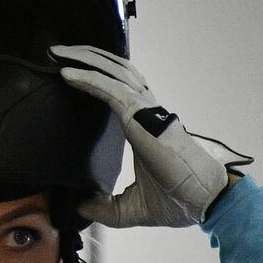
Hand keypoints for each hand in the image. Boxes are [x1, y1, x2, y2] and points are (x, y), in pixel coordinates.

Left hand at [50, 44, 252, 227]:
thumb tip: (79, 207)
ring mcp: (146, 110)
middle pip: (115, 71)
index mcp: (144, 126)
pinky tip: (69, 74)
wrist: (204, 201)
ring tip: (59, 54)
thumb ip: (104, 207)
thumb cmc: (179, 200)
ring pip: (114, 71)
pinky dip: (89, 79)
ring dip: (86, 59)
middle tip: (58, 53)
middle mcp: (146, 111)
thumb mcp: (130, 209)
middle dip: (87, 58)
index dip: (96, 77)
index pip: (119, 90)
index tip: (69, 72)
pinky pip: (111, 89)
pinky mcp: (142, 116)